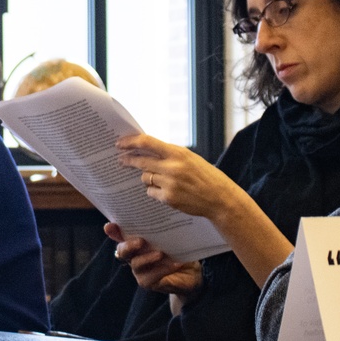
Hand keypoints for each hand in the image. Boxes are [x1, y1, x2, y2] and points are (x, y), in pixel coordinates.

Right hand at [105, 223, 202, 302]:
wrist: (191, 273)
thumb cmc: (179, 250)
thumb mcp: (173, 236)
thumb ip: (164, 227)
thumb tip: (163, 205)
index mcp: (136, 240)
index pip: (120, 234)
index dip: (113, 231)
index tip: (109, 226)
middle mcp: (134, 254)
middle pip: (122, 250)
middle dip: (128, 245)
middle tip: (140, 241)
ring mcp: (139, 269)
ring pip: (136, 264)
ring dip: (147, 258)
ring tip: (160, 254)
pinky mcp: (146, 282)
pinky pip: (150, 276)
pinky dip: (163, 269)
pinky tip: (175, 264)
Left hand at [117, 133, 241, 222]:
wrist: (219, 197)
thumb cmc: (205, 176)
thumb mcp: (189, 158)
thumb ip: (169, 154)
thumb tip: (146, 150)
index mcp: (177, 153)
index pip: (147, 142)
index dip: (130, 142)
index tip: (120, 143)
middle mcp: (172, 167)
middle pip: (141, 161)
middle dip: (128, 160)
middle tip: (121, 160)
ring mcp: (169, 183)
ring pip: (145, 178)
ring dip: (148, 177)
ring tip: (162, 179)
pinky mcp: (168, 198)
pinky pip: (151, 192)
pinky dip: (155, 191)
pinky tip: (168, 191)